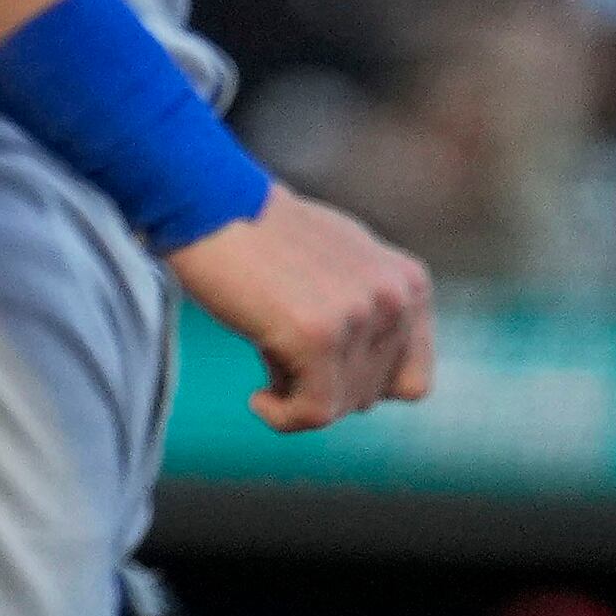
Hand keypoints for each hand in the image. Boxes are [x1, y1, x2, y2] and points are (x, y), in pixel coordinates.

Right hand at [166, 184, 434, 430]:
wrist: (205, 200)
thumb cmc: (258, 231)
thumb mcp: (340, 260)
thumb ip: (370, 305)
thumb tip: (374, 368)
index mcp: (410, 284)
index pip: (410, 380)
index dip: (357, 383)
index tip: (315, 367)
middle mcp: (396, 299)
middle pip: (373, 397)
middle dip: (323, 384)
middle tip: (278, 352)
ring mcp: (359, 316)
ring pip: (341, 406)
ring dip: (297, 392)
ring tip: (264, 351)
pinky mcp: (317, 335)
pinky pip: (312, 413)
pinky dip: (282, 416)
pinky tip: (257, 399)